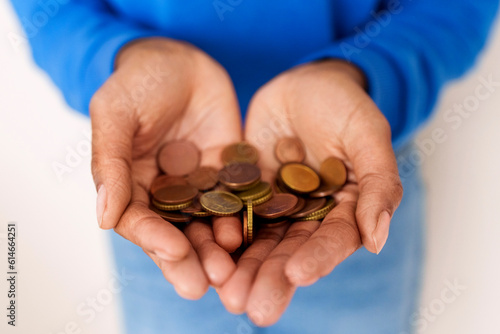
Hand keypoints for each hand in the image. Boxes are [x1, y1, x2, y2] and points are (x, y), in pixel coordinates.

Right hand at [90, 38, 241, 298]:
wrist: (182, 59)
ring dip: (215, 250)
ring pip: (206, 225)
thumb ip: (110, 163)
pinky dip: (241, 220)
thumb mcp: (116, 114)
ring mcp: (198, 186)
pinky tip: (248, 235)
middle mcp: (165, 192)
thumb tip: (103, 218)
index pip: (138, 221)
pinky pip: (235, 202)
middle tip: (200, 285)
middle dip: (185, 260)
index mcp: (131, 183)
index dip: (153, 238)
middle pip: (173, 233)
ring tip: (228, 271)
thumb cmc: (140, 82)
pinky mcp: (227, 174)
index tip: (173, 251)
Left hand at [217, 60, 402, 324]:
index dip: (317, 258)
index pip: (332, 239)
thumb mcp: (367, 134)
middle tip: (255, 308)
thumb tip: (377, 240)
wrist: (303, 83)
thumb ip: (379, 183)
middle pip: (291, 251)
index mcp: (342, 207)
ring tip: (227, 296)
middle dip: (273, 279)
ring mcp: (274, 204)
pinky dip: (218, 237)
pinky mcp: (245, 191)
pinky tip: (205, 256)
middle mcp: (307, 214)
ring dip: (243, 270)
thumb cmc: (343, 104)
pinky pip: (230, 215)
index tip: (298, 274)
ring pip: (258, 241)